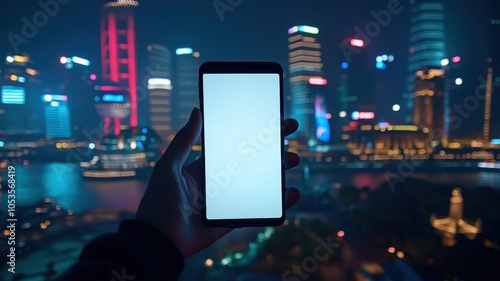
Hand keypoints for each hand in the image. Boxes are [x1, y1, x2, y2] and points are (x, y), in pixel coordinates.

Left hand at [135, 108, 300, 256]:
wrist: (159, 240)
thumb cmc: (159, 201)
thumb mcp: (169, 166)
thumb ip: (184, 140)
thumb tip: (197, 111)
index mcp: (204, 166)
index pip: (232, 145)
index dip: (249, 132)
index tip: (266, 119)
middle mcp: (218, 181)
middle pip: (250, 161)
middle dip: (270, 147)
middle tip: (287, 132)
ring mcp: (228, 200)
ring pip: (259, 183)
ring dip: (278, 171)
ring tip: (292, 160)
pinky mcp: (234, 219)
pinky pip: (260, 209)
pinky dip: (278, 203)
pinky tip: (292, 193)